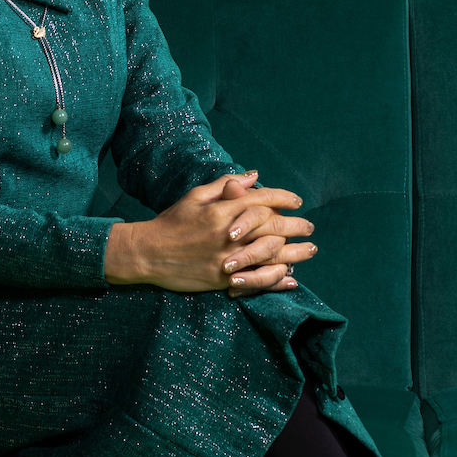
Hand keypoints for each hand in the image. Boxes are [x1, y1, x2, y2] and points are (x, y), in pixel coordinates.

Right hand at [104, 171, 317, 294]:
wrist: (147, 254)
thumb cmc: (171, 222)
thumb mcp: (195, 196)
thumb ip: (225, 184)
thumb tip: (253, 175)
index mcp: (221, 210)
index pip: (261, 200)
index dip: (283, 198)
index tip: (297, 201)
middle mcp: (228, 234)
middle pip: (272, 226)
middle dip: (296, 225)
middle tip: (309, 227)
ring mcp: (227, 259)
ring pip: (270, 254)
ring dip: (294, 252)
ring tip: (309, 250)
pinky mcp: (223, 280)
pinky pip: (257, 280)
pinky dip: (277, 280)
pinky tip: (291, 277)